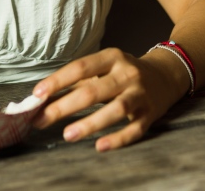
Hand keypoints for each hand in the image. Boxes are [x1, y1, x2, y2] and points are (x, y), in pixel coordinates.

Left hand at [31, 47, 187, 151]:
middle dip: (65, 106)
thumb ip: (76, 82)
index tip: (37, 94)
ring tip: (68, 134)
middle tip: (42, 120)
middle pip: (94, 90)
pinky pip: (134, 129)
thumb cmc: (124, 73)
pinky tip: (100, 146)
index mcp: (112, 57)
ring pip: (116, 110)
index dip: (58, 81)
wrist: (166, 76)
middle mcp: (127, 74)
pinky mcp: (150, 114)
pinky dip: (117, 139)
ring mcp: (140, 94)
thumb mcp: (104, 68)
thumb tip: (42, 100)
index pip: (81, 67)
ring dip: (90, 123)